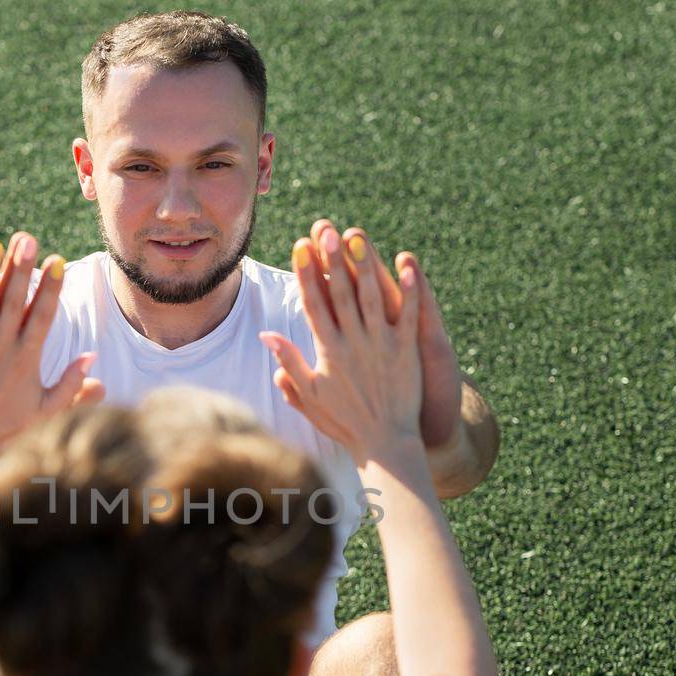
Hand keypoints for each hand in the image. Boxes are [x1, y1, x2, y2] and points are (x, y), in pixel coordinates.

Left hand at [0, 233, 101, 451]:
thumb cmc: (7, 428)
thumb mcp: (45, 410)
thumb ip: (70, 385)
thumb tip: (92, 359)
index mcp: (27, 360)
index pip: (43, 316)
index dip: (51, 287)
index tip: (57, 260)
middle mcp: (2, 349)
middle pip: (14, 301)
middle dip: (21, 268)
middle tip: (28, 239)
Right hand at [259, 221, 442, 464]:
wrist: (385, 444)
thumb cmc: (344, 422)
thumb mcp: (309, 395)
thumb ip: (288, 363)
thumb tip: (266, 336)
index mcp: (328, 353)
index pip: (313, 306)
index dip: (306, 275)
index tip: (299, 248)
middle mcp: (354, 344)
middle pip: (341, 295)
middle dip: (332, 261)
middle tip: (325, 230)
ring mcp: (382, 346)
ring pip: (372, 298)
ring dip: (365, 266)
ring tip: (357, 236)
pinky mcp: (408, 351)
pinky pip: (409, 315)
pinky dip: (408, 290)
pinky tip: (407, 265)